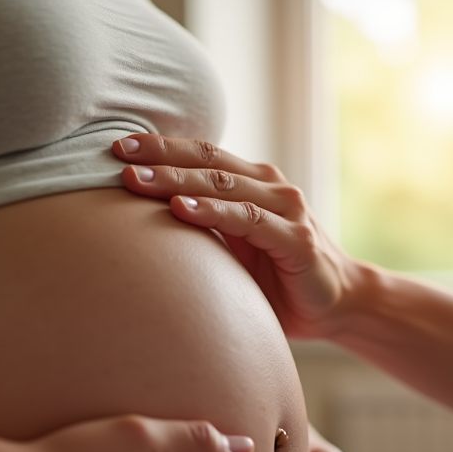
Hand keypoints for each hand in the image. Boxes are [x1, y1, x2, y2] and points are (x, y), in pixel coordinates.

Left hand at [112, 134, 362, 339]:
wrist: (336, 305)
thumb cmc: (279, 278)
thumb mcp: (235, 247)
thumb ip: (206, 227)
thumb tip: (145, 221)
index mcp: (252, 182)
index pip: (201, 155)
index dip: (160, 147)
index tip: (117, 146)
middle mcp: (270, 186)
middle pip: (206, 161)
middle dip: (158, 157)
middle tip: (116, 156)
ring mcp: (286, 209)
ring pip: (222, 185)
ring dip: (175, 181)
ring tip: (135, 181)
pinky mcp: (295, 239)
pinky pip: (247, 219)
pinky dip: (212, 212)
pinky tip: (180, 209)